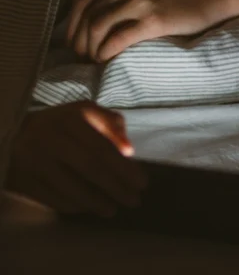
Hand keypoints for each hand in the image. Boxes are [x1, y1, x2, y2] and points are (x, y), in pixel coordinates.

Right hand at [5, 102, 147, 215]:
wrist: (14, 133)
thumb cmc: (60, 123)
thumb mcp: (85, 112)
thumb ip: (110, 124)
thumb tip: (128, 150)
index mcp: (69, 119)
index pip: (101, 147)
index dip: (123, 167)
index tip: (142, 181)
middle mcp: (50, 139)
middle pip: (90, 168)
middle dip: (116, 187)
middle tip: (134, 200)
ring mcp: (35, 162)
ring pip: (73, 188)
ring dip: (98, 202)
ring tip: (115, 208)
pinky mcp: (24, 181)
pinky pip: (55, 199)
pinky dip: (76, 206)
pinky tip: (90, 208)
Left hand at [67, 0, 223, 61]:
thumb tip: (77, 2)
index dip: (72, 23)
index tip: (73, 41)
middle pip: (86, 13)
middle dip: (77, 39)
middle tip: (79, 56)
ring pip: (97, 26)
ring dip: (89, 48)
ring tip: (92, 60)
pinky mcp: (152, 19)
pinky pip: (117, 39)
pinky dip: (105, 52)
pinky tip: (105, 60)